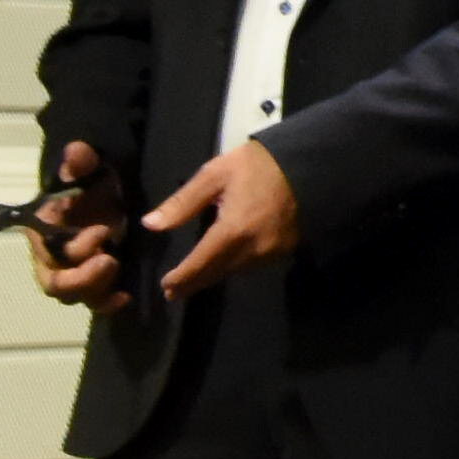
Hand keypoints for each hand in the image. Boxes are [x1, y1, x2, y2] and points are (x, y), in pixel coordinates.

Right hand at [28, 138, 128, 306]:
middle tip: (110, 261)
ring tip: (118, 273)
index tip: (104, 230)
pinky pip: (94, 303)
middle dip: (81, 278)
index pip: (50, 250)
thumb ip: (79, 163)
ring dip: (96, 290)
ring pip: (74, 297)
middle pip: (56, 283)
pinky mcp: (92, 284)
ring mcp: (72, 274)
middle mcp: (52, 258)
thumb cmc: (89, 184)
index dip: (76, 246)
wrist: (105, 197)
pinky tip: (126, 298)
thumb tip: (76, 151)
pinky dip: (107, 305)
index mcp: (42, 231)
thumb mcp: (87, 169)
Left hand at [143, 135, 299, 295]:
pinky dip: (233, 267)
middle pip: (216, 273)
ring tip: (195, 278)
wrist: (308, 165)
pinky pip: (251, 266)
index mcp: (232, 230)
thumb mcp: (214, 175)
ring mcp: (271, 253)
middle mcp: (252, 249)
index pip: (200, 263)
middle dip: (193, 283)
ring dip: (213, 276)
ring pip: (234, 272)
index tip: (165, 286)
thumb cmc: (257, 165)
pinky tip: (223, 263)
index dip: (181, 278)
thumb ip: (182, 203)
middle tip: (173, 292)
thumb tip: (150, 224)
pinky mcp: (284, 251)